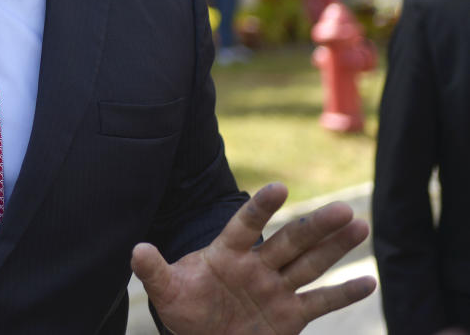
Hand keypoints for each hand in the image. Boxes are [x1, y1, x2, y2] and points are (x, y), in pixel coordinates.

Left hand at [131, 182, 374, 333]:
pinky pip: (319, 303)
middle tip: (344, 208)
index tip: (279, 188)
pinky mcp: (290, 316)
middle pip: (290, 242)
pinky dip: (343, 294)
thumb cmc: (184, 309)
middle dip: (316, 227)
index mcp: (226, 254)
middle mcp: (256, 266)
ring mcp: (276, 289)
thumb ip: (153, 271)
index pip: (245, 225)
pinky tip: (368, 281)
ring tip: (360, 225)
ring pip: (310, 264)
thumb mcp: (166, 291)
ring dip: (335, 248)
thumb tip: (136, 250)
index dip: (260, 208)